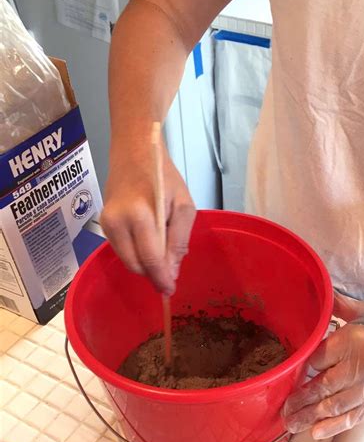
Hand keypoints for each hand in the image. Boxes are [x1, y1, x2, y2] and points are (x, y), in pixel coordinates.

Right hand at [101, 135, 195, 294]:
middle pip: (135, 264)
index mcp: (139, 215)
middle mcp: (117, 222)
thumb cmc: (163, 176)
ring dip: (145, 265)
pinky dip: (136, 254)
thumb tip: (172, 271)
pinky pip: (121, 250)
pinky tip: (149, 246)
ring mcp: (106, 223)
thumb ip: (179, 240)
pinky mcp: (102, 224)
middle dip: (153, 274)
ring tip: (162, 257)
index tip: (170, 291)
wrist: (133, 151)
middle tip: (170, 276)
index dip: (161, 278)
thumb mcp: (184, 205)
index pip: (150, 258)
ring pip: (127, 260)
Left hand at [283, 277, 363, 438]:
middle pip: (322, 385)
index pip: (317, 358)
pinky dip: (333, 426)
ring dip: (310, 417)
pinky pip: (354, 416)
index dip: (302, 368)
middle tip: (283, 410)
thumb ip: (338, 308)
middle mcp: (363, 365)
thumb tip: (318, 297)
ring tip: (291, 424)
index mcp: (355, 339)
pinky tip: (315, 432)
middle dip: (300, 400)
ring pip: (335, 405)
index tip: (287, 377)